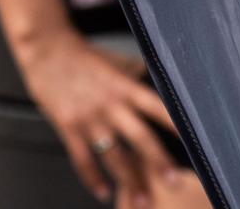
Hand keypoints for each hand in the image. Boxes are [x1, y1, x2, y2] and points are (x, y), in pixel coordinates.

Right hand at [17, 29, 176, 202]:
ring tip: (141, 201)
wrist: (44, 47)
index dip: (175, 124)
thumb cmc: (80, 54)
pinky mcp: (67, 125)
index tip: (195, 141)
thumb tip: (159, 80)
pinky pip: (82, 158)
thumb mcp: (113, 61)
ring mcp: (88, 116)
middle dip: (158, 162)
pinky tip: (102, 192)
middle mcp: (108, 103)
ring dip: (129, 180)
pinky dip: (92, 178)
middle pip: (139, 137)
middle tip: (173, 182)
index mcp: (122, 86)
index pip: (156, 106)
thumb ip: (136, 75)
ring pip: (113, 155)